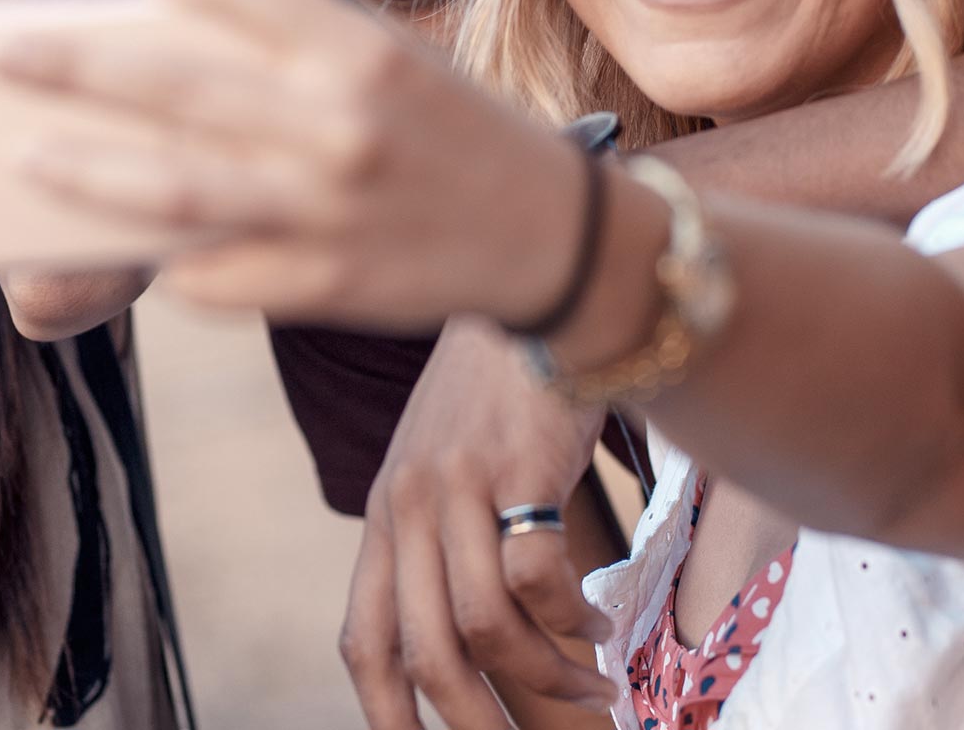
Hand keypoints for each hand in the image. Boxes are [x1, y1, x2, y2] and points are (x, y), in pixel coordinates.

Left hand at [1, 0, 585, 332]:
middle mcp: (343, 125)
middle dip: (78, 69)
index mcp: (361, 51)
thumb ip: (290, 49)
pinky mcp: (325, 284)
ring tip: (20, 155)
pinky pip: (216, 275)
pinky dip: (163, 259)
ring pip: (179, 191)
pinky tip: (113, 244)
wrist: (554, 236)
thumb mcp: (391, 61)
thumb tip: (152, 40)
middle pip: (182, 87)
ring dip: (87, 173)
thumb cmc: (448, 131)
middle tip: (0, 55)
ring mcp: (331, 212)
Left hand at [341, 320, 614, 729]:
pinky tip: (599, 618)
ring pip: (481, 627)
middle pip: (421, 654)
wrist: (529, 278)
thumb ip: (440, 536)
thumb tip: (474, 629)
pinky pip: (536, 576)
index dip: (386, 717)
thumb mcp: (442, 461)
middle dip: (476, 725)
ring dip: (545, 677)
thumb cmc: (496, 388)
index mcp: (384, 517)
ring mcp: (456, 486)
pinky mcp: (514, 468)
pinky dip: (571, 616)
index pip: (363, 640)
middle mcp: (406, 507)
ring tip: (592, 687)